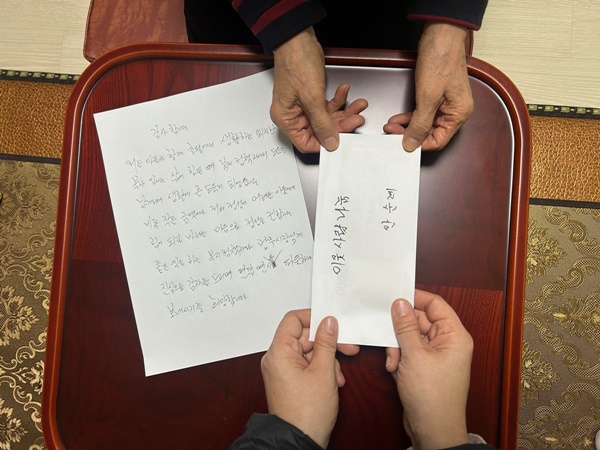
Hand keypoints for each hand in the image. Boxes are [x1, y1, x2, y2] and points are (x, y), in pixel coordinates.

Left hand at [261, 309, 359, 447]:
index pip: (293, 319)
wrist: (298, 442)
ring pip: (308, 351)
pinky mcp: (288, 380)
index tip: (331, 322)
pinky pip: (305, 365)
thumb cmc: (306, 413)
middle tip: (347, 347)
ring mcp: (282, 370)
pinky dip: (321, 369)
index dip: (314, 317)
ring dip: (327, 359)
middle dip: (327, 343)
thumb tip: (328, 322)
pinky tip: (334, 381)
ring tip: (339, 375)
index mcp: (279, 352)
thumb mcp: (323, 371)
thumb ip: (327, 342)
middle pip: (303, 336)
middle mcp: (276, 358)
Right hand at [271, 28, 367, 152]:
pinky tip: (345, 91)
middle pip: (321, 130)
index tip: (341, 140)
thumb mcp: (312, 99)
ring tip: (357, 104)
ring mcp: (304, 105)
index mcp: (286, 119)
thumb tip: (330, 143)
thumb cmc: (295, 63)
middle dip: (341, 124)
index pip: (306, 143)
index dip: (325, 143)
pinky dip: (339, 99)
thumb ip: (323, 124)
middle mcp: (294, 114)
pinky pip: (329, 105)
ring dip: (344, 111)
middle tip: (356, 117)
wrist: (298, 39)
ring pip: (328, 117)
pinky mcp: (313, 95)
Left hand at [383, 23, 473, 151]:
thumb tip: (412, 144)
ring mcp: (445, 103)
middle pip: (430, 133)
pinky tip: (397, 118)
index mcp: (459, 114)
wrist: (440, 35)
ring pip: (424, 124)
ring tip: (391, 125)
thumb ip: (419, 124)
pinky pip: (422, 113)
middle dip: (410, 134)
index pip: (438, 140)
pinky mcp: (435, 96)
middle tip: (392, 132)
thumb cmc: (441, 61)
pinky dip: (409, 117)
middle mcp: (454, 110)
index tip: (403, 144)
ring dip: (407, 126)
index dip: (420, 144)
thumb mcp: (428, 97)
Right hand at [385, 290, 472, 449]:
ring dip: (397, 347)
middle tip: (388, 336)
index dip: (415, 298)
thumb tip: (400, 303)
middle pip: (419, 320)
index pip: (435, 304)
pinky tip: (394, 370)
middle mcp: (447, 342)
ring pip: (410, 336)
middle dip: (401, 330)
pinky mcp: (425, 366)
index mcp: (454, 335)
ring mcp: (436, 355)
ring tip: (394, 362)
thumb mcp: (414, 356)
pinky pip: (408, 351)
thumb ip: (405, 327)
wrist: (433, 430)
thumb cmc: (433, 396)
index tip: (394, 296)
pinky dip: (398, 358)